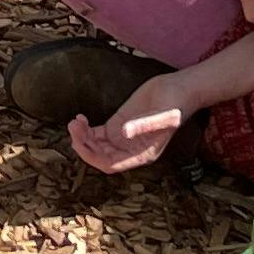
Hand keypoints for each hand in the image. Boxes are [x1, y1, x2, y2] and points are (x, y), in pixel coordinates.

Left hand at [71, 75, 192, 173]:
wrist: (179, 89)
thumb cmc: (176, 105)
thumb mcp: (163, 116)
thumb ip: (144, 125)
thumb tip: (123, 133)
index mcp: (141, 154)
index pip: (110, 164)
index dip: (93, 157)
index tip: (80, 142)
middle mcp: (130, 149)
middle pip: (99, 156)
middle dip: (84, 145)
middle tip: (74, 126)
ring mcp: (123, 137)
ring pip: (96, 145)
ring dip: (82, 136)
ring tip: (76, 121)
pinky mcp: (118, 124)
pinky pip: (97, 133)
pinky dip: (86, 129)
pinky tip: (80, 118)